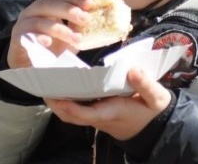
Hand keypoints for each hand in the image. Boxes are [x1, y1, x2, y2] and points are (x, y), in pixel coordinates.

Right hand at [8, 0, 93, 68]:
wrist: (29, 64)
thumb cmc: (51, 47)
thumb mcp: (68, 35)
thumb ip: (79, 27)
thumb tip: (99, 21)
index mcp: (45, 6)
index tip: (90, 3)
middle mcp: (33, 11)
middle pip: (49, 4)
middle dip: (69, 10)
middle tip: (85, 19)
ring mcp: (23, 23)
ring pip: (41, 21)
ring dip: (60, 29)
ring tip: (76, 38)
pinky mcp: (17, 37)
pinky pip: (27, 35)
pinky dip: (39, 38)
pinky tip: (48, 43)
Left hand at [43, 67, 171, 140]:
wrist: (152, 127)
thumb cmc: (151, 111)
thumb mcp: (156, 98)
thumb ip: (146, 85)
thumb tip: (133, 70)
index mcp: (112, 113)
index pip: (88, 114)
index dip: (72, 108)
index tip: (58, 97)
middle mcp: (99, 117)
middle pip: (71, 116)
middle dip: (55, 103)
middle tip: (41, 85)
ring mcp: (95, 116)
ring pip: (70, 114)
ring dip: (56, 101)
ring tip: (44, 81)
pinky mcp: (94, 112)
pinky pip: (75, 109)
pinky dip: (64, 99)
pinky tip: (58, 83)